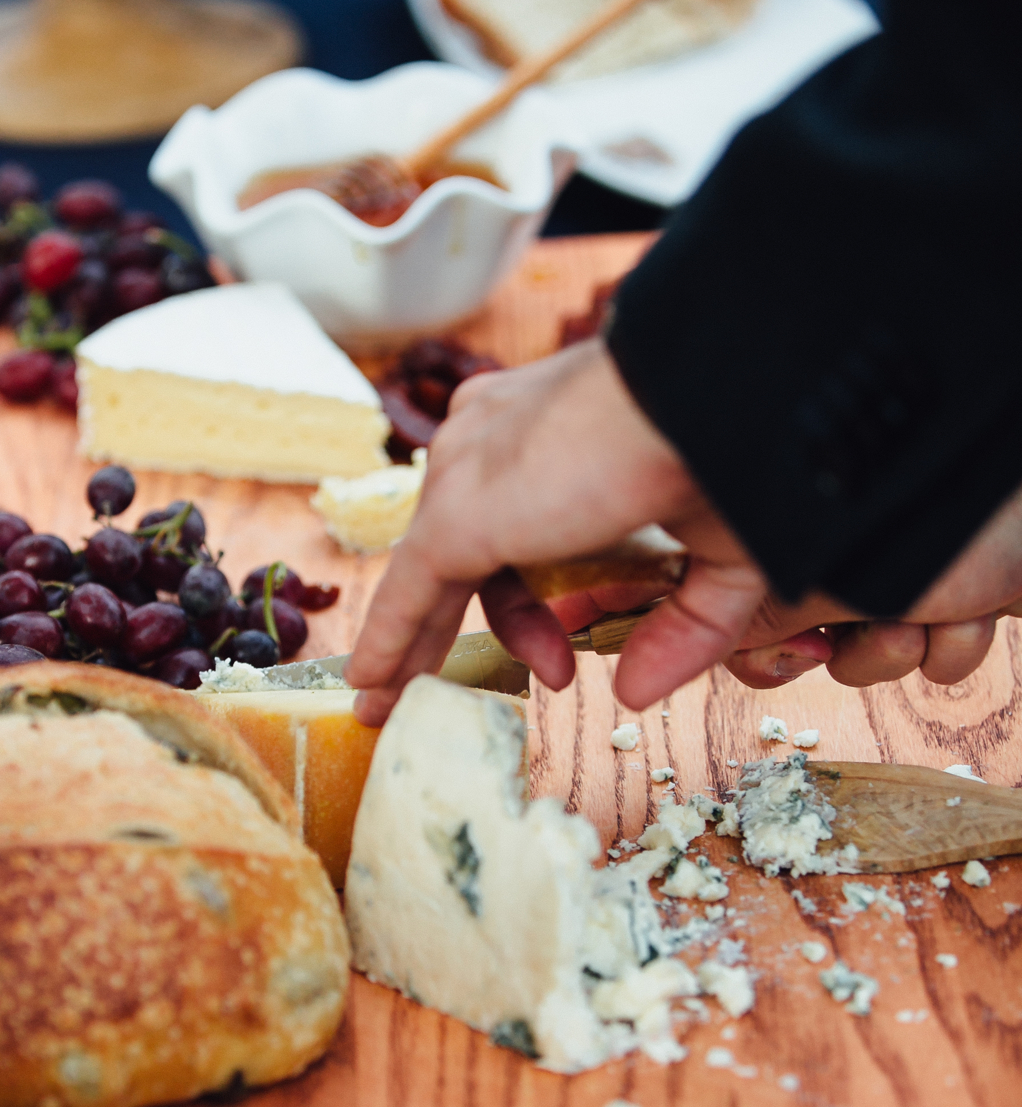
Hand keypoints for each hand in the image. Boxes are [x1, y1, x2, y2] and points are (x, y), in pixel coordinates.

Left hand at [346, 342, 1021, 721]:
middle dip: (474, 624)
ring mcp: (467, 470)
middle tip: (496, 681)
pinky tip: (370, 690)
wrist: (718, 400)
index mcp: (548, 425)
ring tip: (402, 706)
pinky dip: (388, 644)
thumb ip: (681, 626)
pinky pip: (407, 593)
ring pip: (429, 573)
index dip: (533, 600)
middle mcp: (492, 434)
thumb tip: (632, 695)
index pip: (517, 519)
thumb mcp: (722, 555)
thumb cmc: (736, 454)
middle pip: (466, 549)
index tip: (565, 654)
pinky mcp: (456, 516)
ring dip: (424, 645)